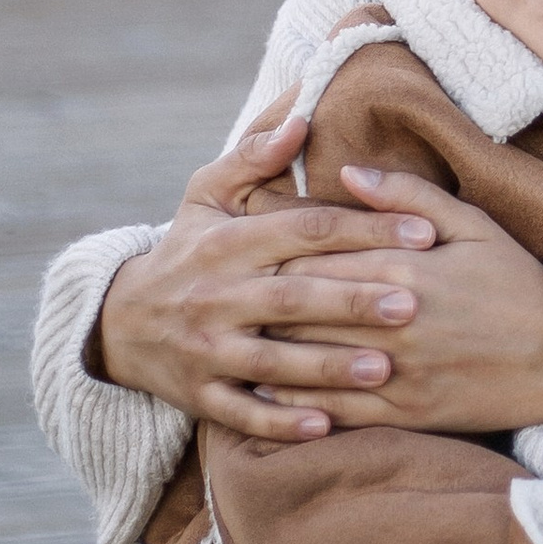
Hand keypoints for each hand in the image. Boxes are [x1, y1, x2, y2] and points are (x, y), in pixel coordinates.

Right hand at [93, 97, 443, 442]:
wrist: (119, 322)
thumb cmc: (187, 250)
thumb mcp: (205, 195)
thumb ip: (254, 156)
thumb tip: (303, 117)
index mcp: (229, 243)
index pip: (305, 230)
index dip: (365, 227)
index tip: (423, 232)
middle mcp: (217, 296)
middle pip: (293, 297)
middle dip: (352, 301)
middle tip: (413, 303)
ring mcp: (207, 350)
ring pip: (271, 362)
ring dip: (326, 367)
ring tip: (383, 368)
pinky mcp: (199, 396)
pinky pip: (242, 414)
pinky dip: (280, 424)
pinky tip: (326, 426)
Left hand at [249, 164, 542, 438]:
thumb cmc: (519, 284)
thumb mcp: (474, 224)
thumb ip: (407, 196)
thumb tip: (345, 172)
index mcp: (408, 267)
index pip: (319, 256)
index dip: (275, 251)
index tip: (246, 246)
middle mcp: (397, 320)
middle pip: (305, 308)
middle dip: (261, 300)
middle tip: (225, 292)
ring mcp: (401, 371)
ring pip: (313, 360)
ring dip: (268, 351)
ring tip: (232, 339)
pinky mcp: (408, 413)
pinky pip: (338, 410)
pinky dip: (296, 402)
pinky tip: (268, 390)